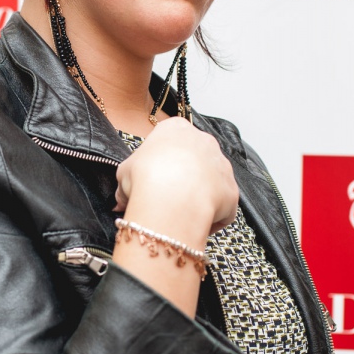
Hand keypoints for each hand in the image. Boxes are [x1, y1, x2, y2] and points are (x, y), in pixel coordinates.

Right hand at [114, 118, 238, 237]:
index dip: (161, 162)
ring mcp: (222, 165)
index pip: (171, 141)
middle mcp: (204, 140)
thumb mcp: (124, 174)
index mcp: (176, 129)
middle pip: (194, 160)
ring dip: (198, 197)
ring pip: (210, 182)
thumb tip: (121, 201)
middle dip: (182, 179)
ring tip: (180, 214)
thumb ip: (125, 183)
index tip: (152, 178)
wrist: (171, 198)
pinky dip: (210, 217)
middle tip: (166, 198)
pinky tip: (193, 224)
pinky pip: (223, 206)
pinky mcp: (232, 190)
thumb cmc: (146, 178)